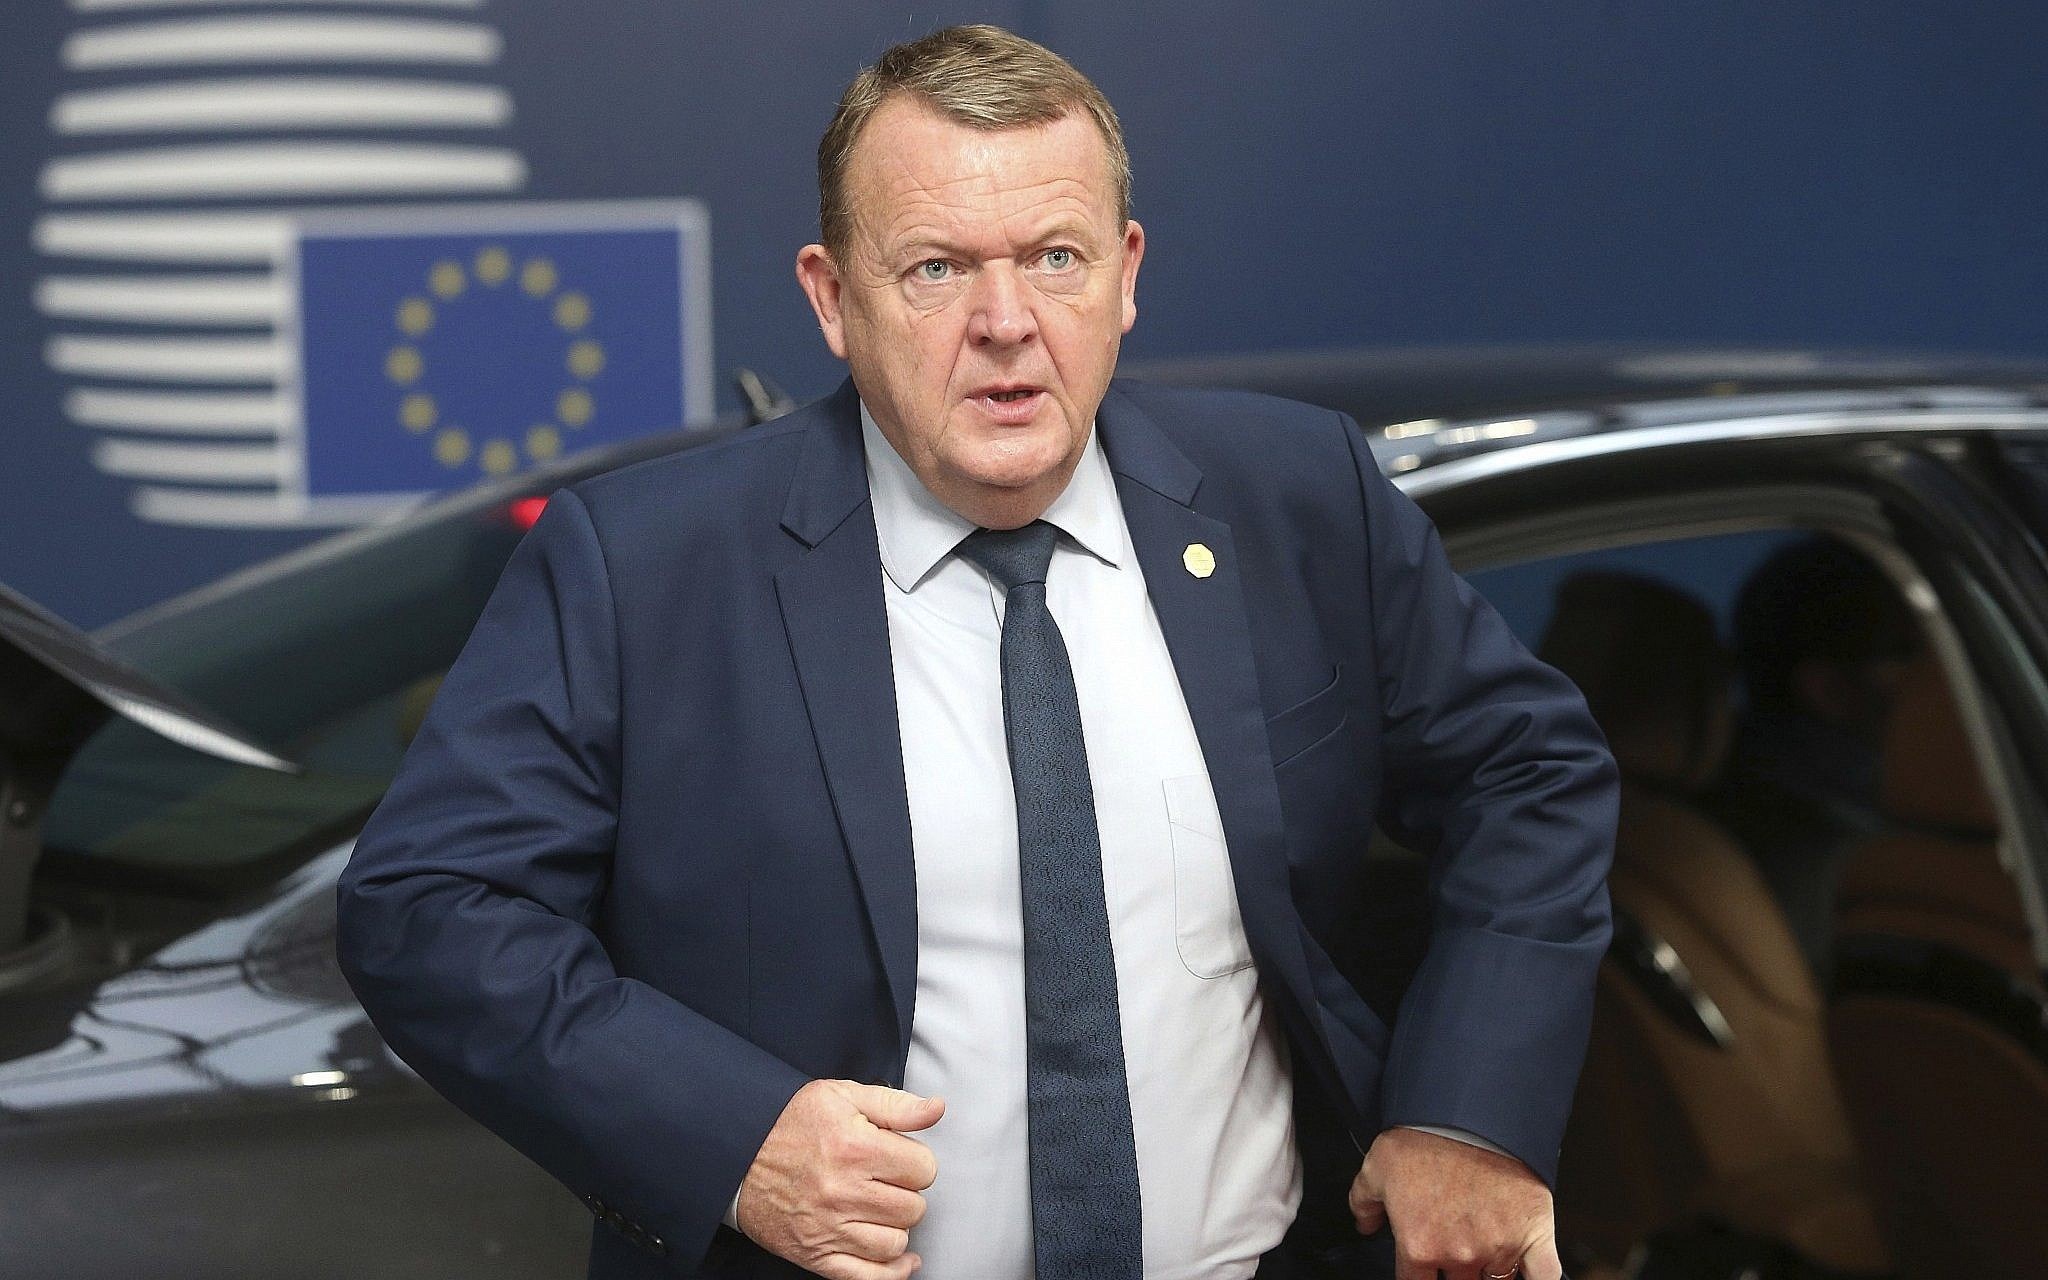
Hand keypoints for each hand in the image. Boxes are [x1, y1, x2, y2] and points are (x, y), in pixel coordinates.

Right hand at [735, 1079, 942, 1279]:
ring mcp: (829, 1228)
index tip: (900, 1159)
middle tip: (887, 1182)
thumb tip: (936, 1109)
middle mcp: (843, 1192)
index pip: (923, 1170)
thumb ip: (895, 1105)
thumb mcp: (842, 1096)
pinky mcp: (815, 1254)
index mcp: (855, 1148)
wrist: (737, 1154)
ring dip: (895, 1227)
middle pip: (913, 1209)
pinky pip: (867, 1277)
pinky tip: (901, 1259)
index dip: (917, 1162)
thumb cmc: (790, 1122)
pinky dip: (891, 1272)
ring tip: (880, 1209)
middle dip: (907, 1193)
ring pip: (895, 1243)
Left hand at [1349, 1127, 1561, 1279]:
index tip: (1421, 1265)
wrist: (1471, 1111)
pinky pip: (1544, 1276)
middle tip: (1454, 1243)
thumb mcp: (1376, 1166)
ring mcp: (1499, 1248)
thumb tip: (1365, 1223)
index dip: (1417, 1275)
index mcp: (1420, 1246)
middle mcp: (1459, 1255)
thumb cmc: (1425, 1136)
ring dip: (1488, 1270)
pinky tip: (1529, 1275)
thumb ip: (1364, 1201)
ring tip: (1484, 1247)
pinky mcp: (1534, 1235)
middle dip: (1453, 1269)